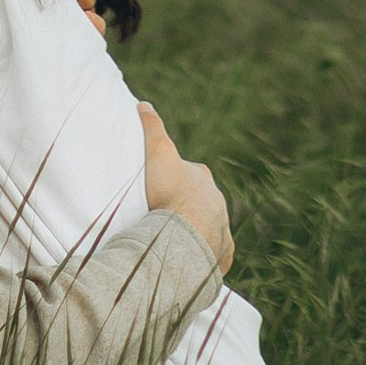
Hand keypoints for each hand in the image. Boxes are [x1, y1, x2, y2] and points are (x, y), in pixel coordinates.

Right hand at [136, 99, 232, 270]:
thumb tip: (144, 104)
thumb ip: (152, 128)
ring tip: (175, 241)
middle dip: (188, 206)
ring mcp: (221, 229)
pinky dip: (205, 255)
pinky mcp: (221, 253)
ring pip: (209, 228)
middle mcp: (217, 202)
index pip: (192, 174)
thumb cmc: (169, 194)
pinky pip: (215, 254)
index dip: (177, 179)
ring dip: (196, 232)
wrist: (183, 236)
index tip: (162, 187)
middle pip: (202, 202)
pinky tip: (191, 261)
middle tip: (165, 215)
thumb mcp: (159, 153)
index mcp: (203, 179)